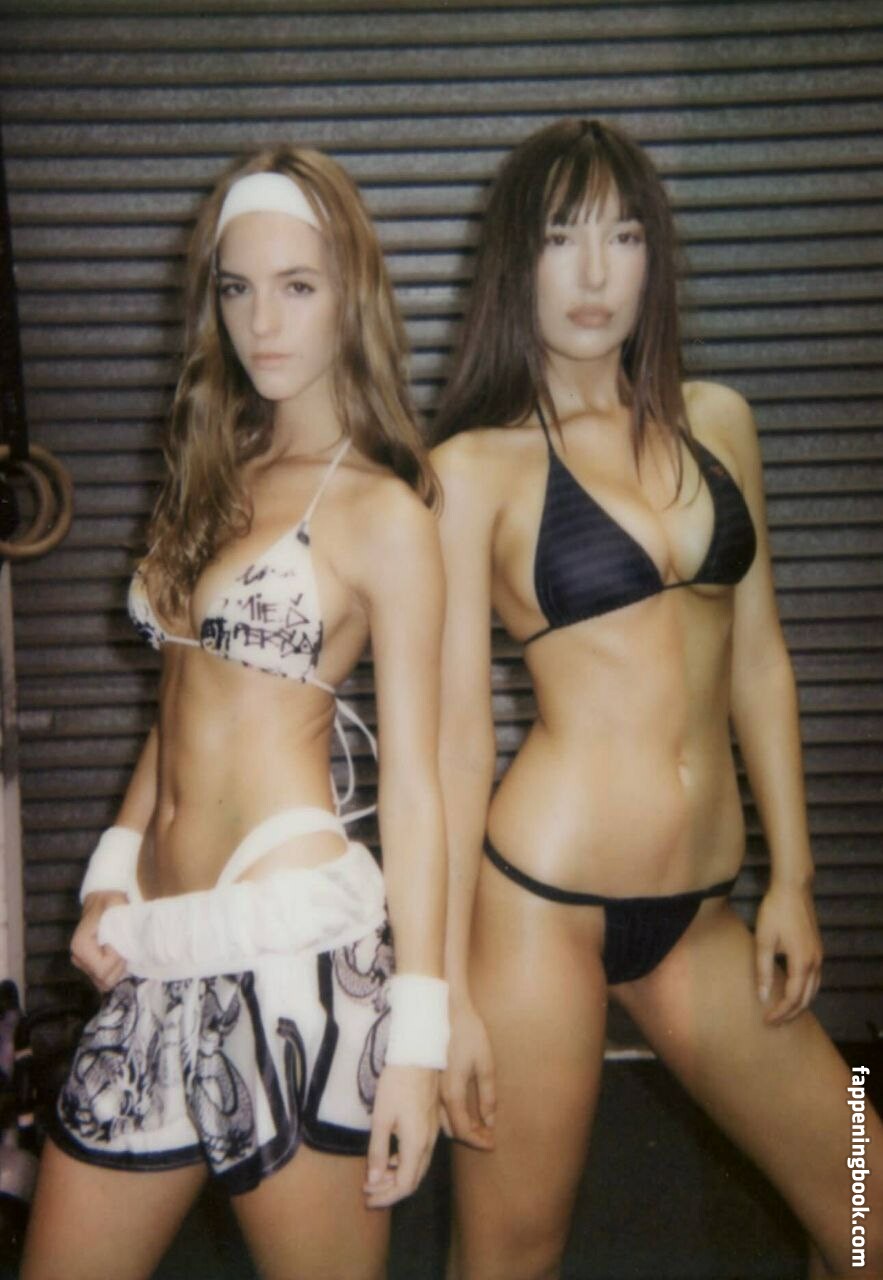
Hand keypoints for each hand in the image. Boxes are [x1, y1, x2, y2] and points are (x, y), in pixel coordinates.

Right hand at [70, 891, 128, 991]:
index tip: (120, 941)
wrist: (103, 900)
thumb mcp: (117, 909)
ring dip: (117, 970)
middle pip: (103, 979)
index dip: (116, 958)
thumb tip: (127, 944)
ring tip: (121, 951)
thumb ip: (120, 927)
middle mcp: (78, 958)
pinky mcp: (88, 967)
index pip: (102, 969)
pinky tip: (118, 957)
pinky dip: (114, 972)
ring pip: (104, 983)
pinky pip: (103, 979)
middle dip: (118, 966)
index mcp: (81, 945)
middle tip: (124, 947)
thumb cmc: (111, 903)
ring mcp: (82, 964)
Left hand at [363, 1064, 438, 1208]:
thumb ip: (378, 1151)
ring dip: (398, 1177)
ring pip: (418, 1167)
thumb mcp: (381, 1118)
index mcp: (416, 1144)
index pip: (405, 1185)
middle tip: (368, 1192)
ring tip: (375, 1176)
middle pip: (413, 1180)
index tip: (367, 1199)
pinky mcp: (431, 1124)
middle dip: (390, 1191)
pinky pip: (421, 1154)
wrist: (418, 1056)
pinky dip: (405, 1163)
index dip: (386, 1197)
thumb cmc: (396, 1084)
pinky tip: (390, 1157)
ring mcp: (432, 1133)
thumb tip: (374, 1180)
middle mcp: (429, 1143)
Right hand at [440, 995, 495, 1148]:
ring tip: (479, 1126)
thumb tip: (490, 1120)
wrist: (445, 1009)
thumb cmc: (468, 1034)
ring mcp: (433, 1088)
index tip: (493, 1144)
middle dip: (470, 1137)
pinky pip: (439, 1108)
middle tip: (488, 1137)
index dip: (479, 1141)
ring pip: (443, 1120)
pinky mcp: (432, 1079)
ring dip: (460, 1127)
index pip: (464, 1130)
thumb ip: (488, 1095)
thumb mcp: (485, 1064)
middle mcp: (439, 1095)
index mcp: (453, 1093)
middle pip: (452, 1130)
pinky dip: (452, 1116)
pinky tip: (465, 1111)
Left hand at [754, 879, 822, 1024]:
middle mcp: (815, 963)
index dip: (780, 1012)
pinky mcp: (817, 949)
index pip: (793, 998)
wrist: (793, 888)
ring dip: (800, 1003)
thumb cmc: (775, 912)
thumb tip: (763, 996)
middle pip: (807, 998)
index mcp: (802, 963)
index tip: (766, 1020)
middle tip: (774, 1021)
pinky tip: (793, 990)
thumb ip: (763, 970)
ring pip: (814, 990)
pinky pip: (815, 979)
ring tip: (783, 1011)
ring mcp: (819, 955)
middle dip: (791, 1013)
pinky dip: (805, 991)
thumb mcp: (763, 941)